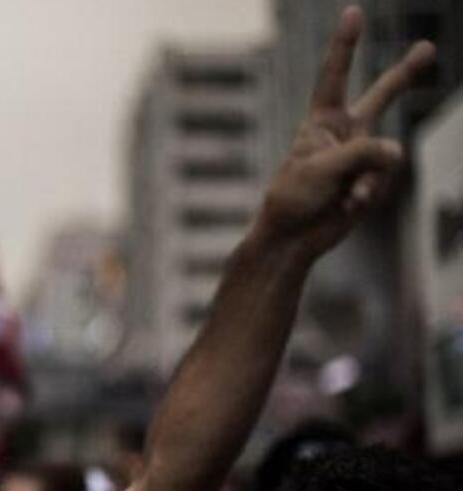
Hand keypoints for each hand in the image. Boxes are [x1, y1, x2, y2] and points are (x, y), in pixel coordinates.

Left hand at [256, 6, 433, 258]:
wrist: (294, 237)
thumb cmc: (293, 198)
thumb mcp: (321, 169)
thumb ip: (360, 154)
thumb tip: (396, 151)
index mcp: (321, 122)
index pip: (334, 76)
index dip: (345, 45)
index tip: (353, 12)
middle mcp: (345, 134)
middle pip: (381, 96)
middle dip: (405, 74)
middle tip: (427, 47)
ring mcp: (361, 157)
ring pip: (386, 156)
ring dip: (366, 179)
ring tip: (344, 195)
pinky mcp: (372, 180)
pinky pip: (384, 180)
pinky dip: (368, 195)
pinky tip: (348, 206)